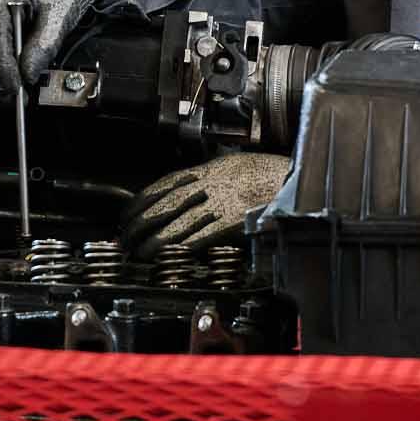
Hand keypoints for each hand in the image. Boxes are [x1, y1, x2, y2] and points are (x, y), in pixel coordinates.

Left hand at [120, 152, 292, 255]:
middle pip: (162, 205)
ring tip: (139, 252)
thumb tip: (187, 188)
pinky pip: (200, 236)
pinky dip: (181, 247)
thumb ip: (207, 177)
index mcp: (205, 170)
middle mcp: (207, 185)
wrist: (293, 177)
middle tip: (126, 238)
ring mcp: (217, 204)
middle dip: (140, 223)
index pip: (161, 185)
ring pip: (176, 222)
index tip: (127, 214)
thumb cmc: (266, 172)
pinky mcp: (231, 223)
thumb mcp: (231, 165)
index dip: (140, 201)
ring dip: (154, 239)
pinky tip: (169, 255)